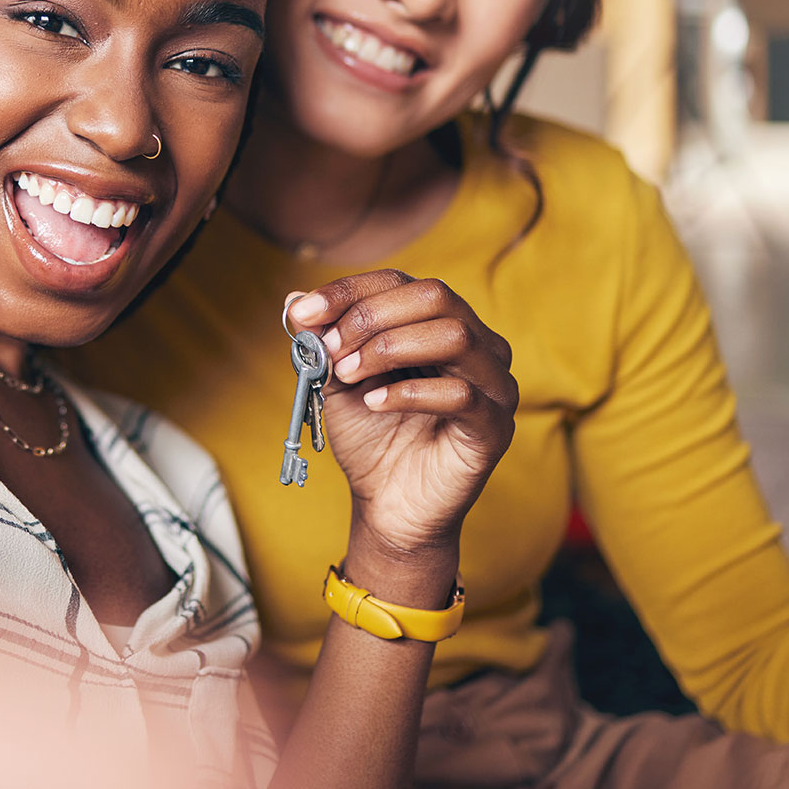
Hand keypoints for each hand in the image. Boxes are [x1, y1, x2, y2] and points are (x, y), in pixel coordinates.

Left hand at [286, 272, 517, 561]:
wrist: (387, 505)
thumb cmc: (370, 435)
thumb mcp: (337, 379)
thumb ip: (322, 340)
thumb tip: (293, 300)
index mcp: (440, 323)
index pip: (400, 282)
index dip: (349, 291)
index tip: (305, 314)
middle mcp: (478, 344)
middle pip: (434, 297)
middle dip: (371, 317)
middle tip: (331, 349)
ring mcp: (494, 384)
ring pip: (454, 337)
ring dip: (389, 348)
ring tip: (348, 375)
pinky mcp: (494, 427)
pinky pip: (462, 394)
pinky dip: (411, 392)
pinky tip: (374, 403)